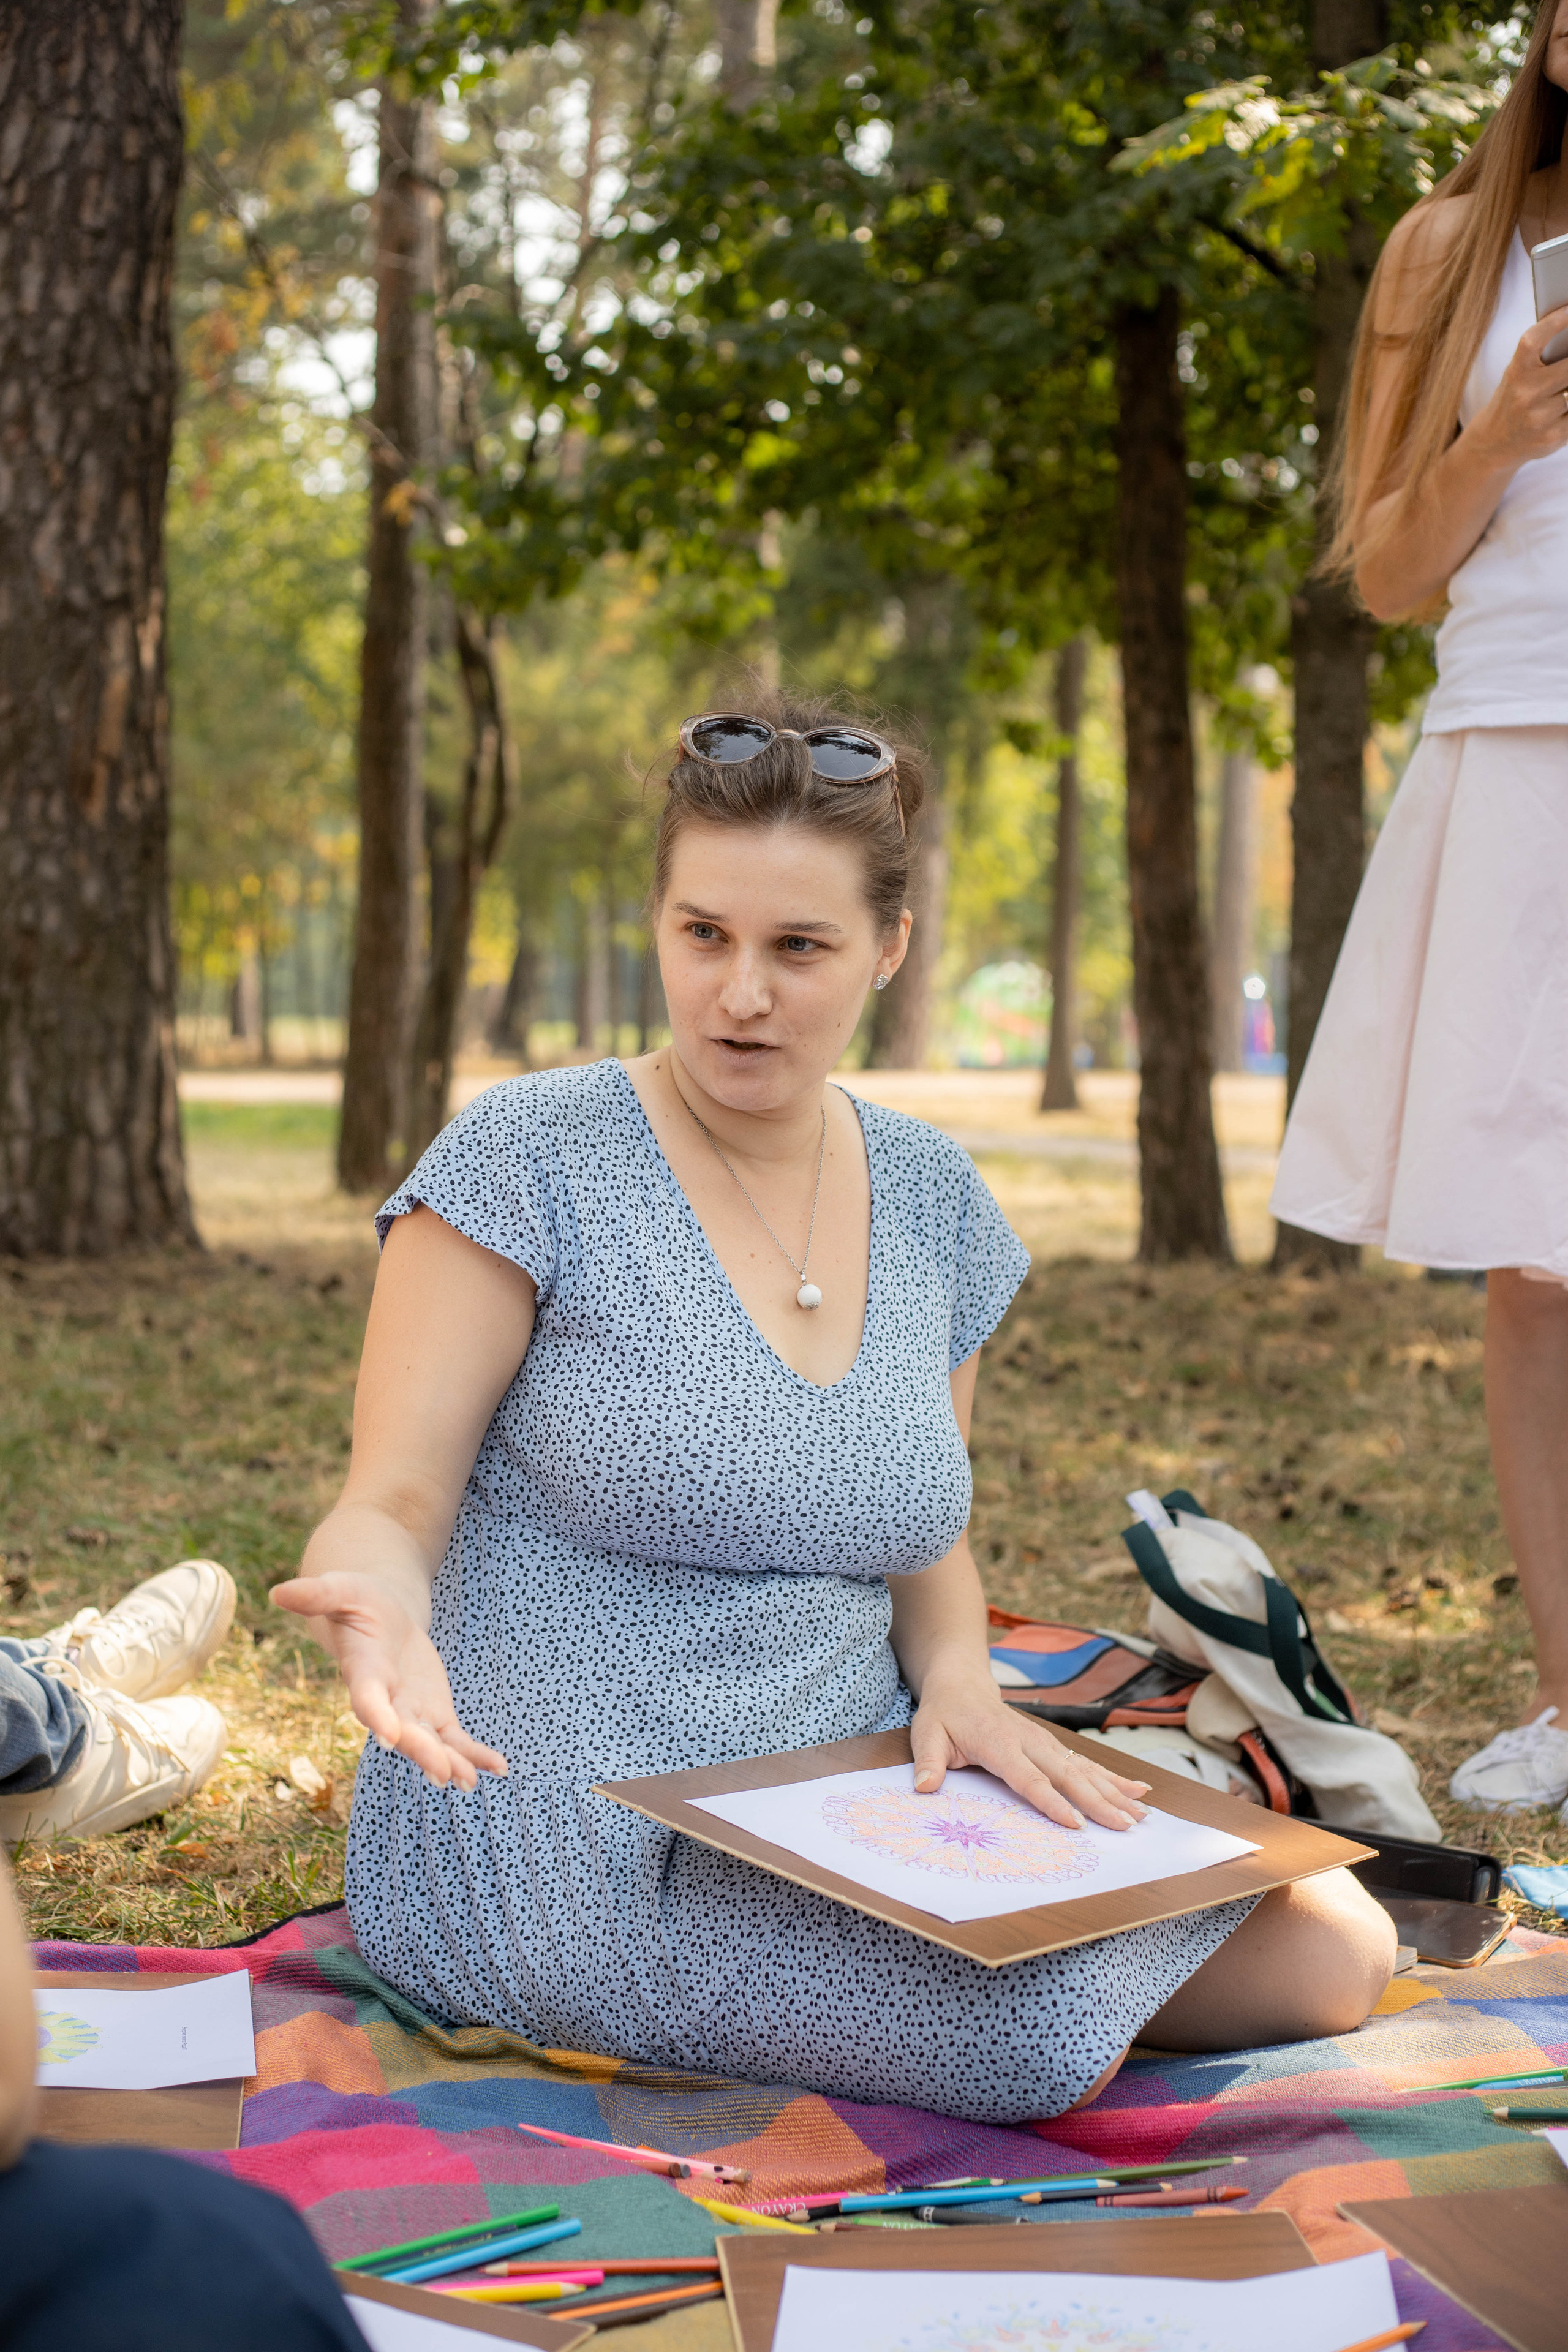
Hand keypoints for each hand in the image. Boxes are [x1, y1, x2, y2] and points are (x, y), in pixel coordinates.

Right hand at [272, 1571, 506, 1790]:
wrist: (379, 1616)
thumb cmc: (358, 1601)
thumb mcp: (341, 1589)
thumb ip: (317, 1593)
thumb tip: (277, 1591)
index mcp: (363, 1671)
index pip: (367, 1698)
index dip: (377, 1716)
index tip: (389, 1736)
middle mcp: (385, 1700)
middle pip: (403, 1730)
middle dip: (423, 1751)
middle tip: (444, 1773)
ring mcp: (410, 1711)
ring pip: (430, 1742)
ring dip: (451, 1762)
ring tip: (470, 1781)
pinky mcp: (433, 1712)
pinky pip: (455, 1739)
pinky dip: (475, 1754)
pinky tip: (500, 1768)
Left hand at [910, 1671, 1150, 1830]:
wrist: (961, 1684)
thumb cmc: (943, 1715)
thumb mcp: (927, 1735)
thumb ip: (929, 1762)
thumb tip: (924, 1787)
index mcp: (999, 1744)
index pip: (1029, 1777)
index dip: (1052, 1801)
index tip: (1076, 1823)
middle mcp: (1029, 1742)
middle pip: (1067, 1776)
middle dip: (1098, 1802)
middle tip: (1125, 1826)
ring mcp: (1045, 1742)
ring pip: (1084, 1769)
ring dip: (1114, 1792)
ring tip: (1142, 1814)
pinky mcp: (1053, 1745)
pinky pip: (1086, 1763)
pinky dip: (1113, 1778)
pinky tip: (1138, 1791)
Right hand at [1470, 309, 1567, 471]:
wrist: (1492, 445)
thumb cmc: (1512, 401)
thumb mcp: (1518, 374)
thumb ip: (1544, 358)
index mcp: (1516, 373)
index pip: (1533, 341)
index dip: (1554, 322)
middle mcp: (1525, 394)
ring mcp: (1539, 418)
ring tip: (1565, 384)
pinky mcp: (1552, 437)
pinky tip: (1566, 406)